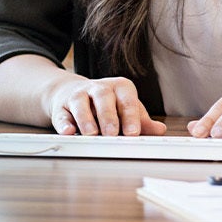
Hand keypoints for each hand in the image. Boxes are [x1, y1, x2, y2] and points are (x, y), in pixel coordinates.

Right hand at [42, 76, 166, 136]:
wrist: (72, 93)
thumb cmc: (106, 104)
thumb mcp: (125, 109)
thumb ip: (141, 121)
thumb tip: (160, 130)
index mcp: (119, 87)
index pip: (127, 99)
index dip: (130, 115)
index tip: (133, 132)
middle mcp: (99, 88)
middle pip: (104, 98)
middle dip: (108, 117)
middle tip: (112, 134)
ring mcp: (78, 95)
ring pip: (81, 103)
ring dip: (86, 119)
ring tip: (91, 134)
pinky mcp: (61, 106)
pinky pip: (62, 114)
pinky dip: (64, 123)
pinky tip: (68, 132)